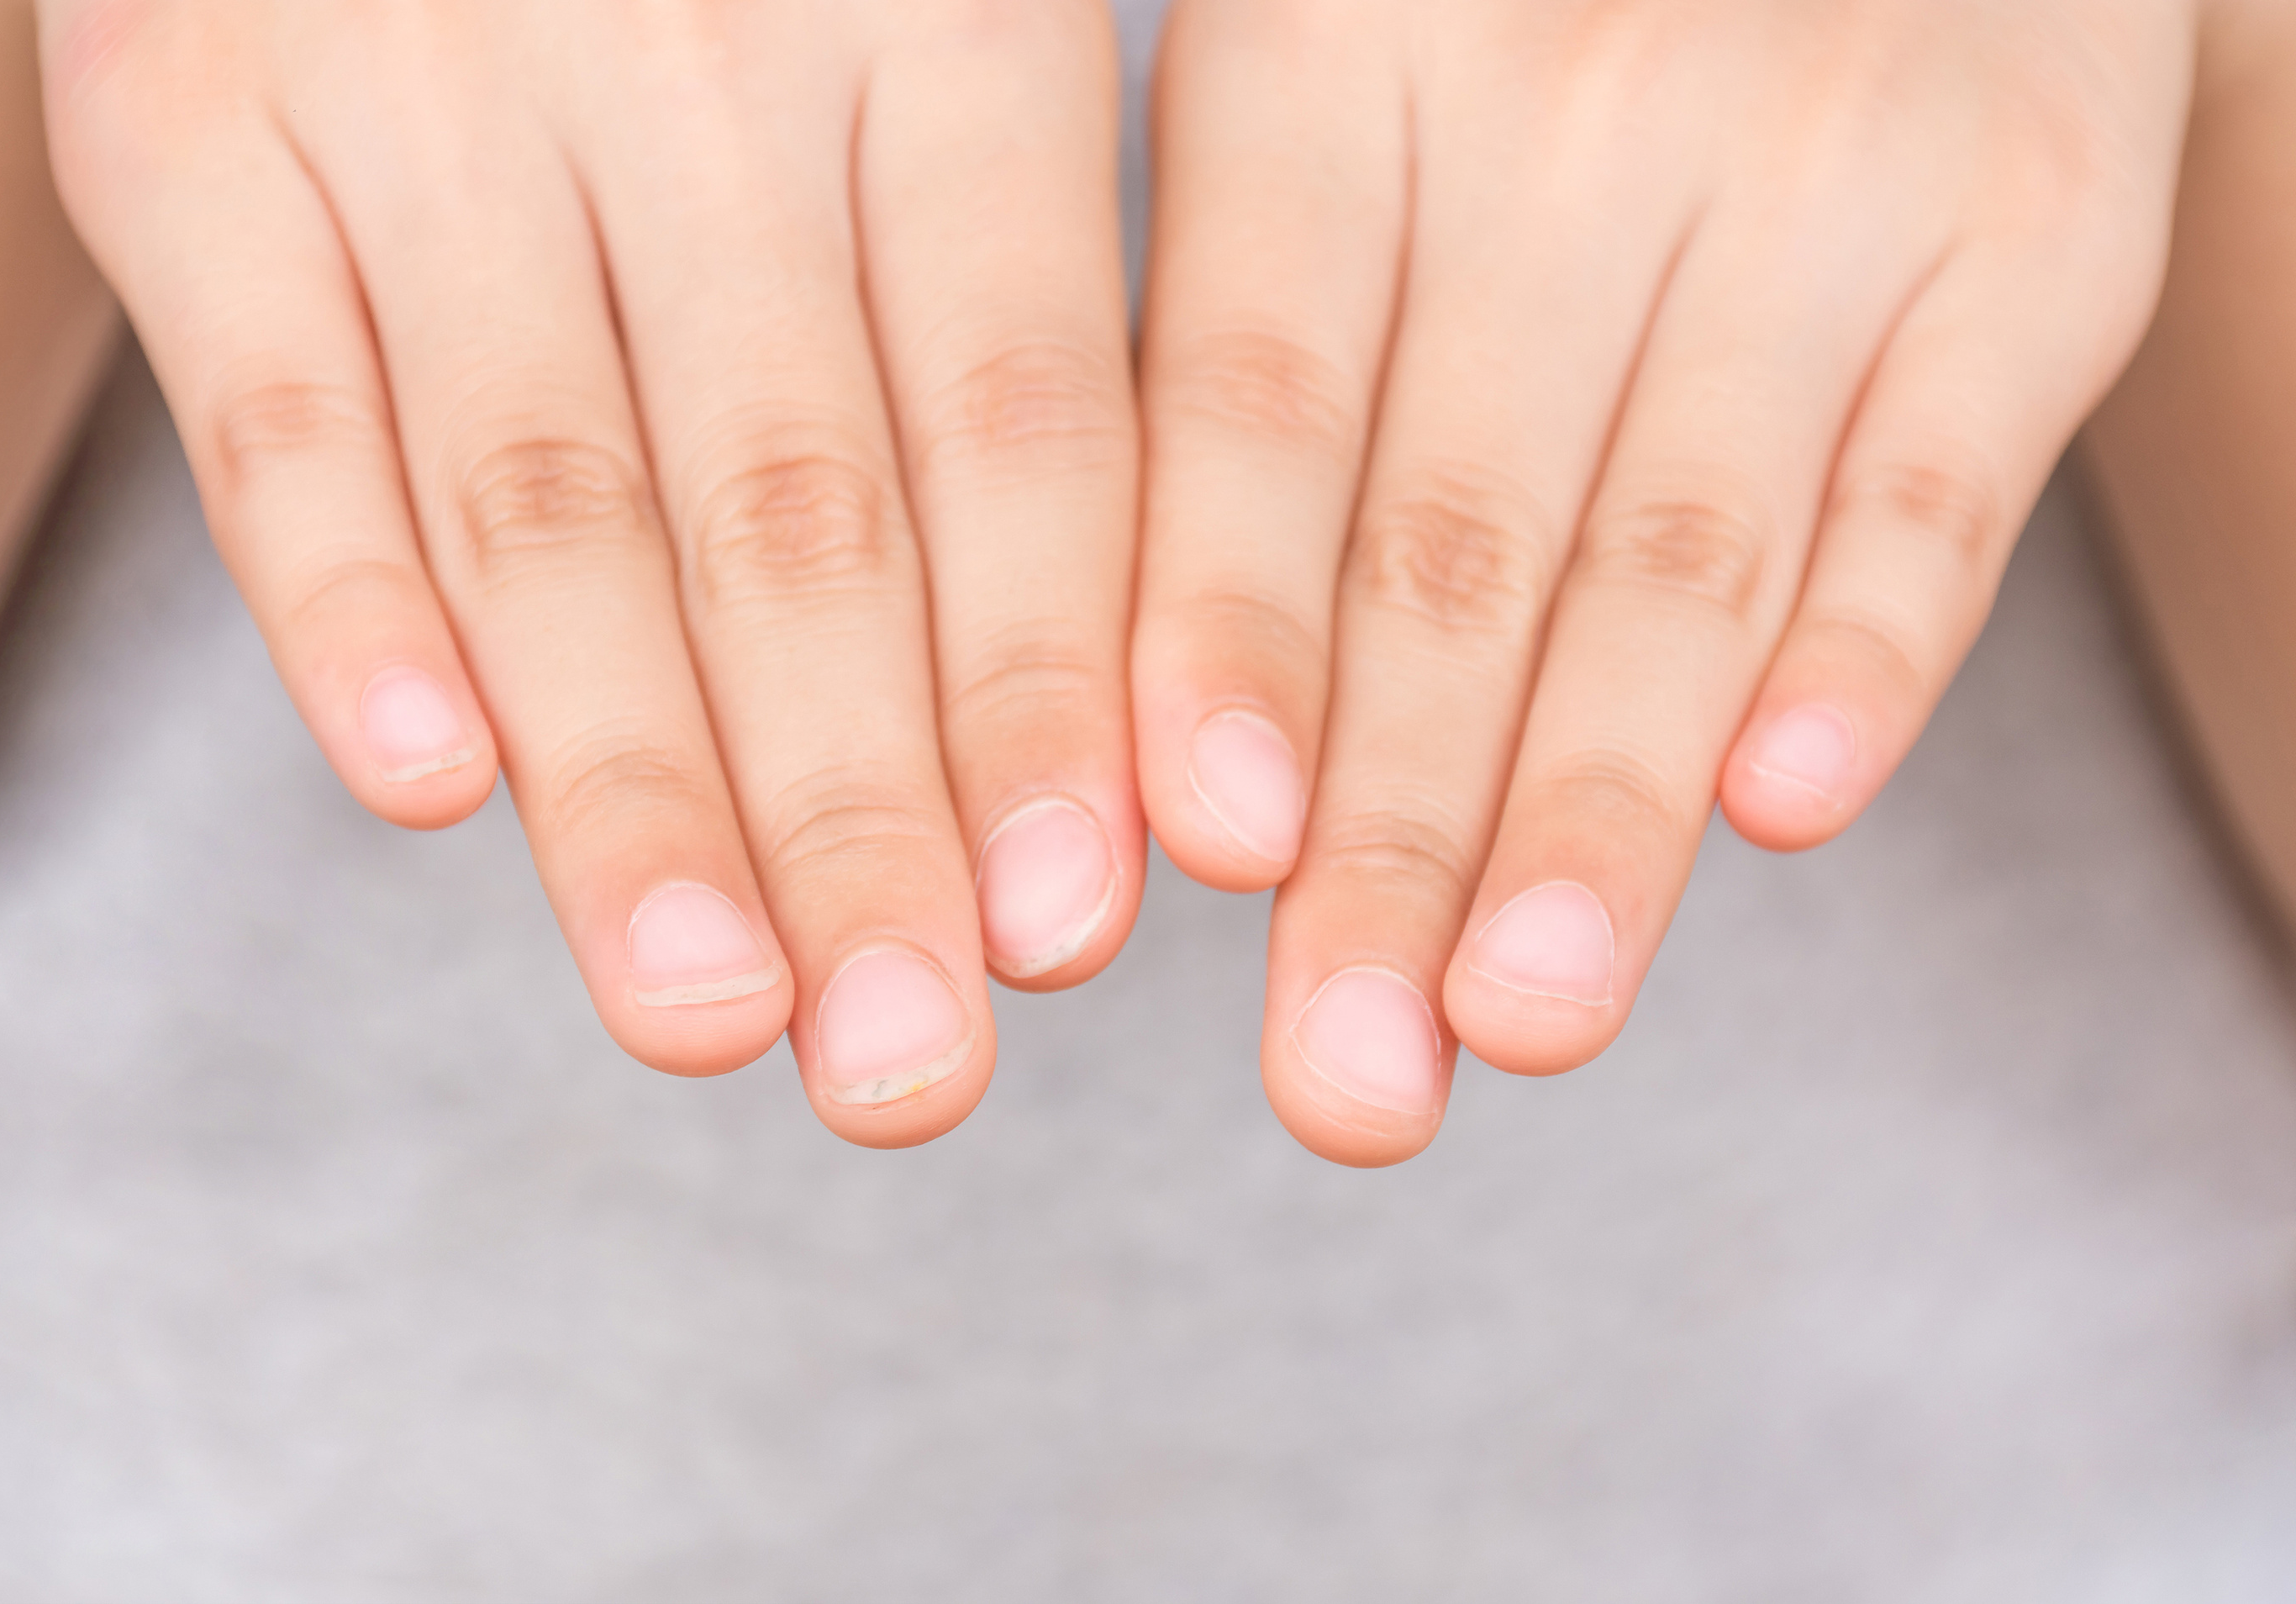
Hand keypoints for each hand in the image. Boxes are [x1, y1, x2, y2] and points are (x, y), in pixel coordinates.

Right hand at [40, 0, 1142, 1145]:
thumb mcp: (921, 50)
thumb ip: (996, 334)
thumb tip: (1110, 744)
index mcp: (943, 35)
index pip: (1020, 425)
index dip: (1043, 689)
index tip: (1070, 930)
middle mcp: (700, 56)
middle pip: (799, 506)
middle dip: (860, 810)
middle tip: (906, 1062)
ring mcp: (430, 82)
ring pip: (550, 495)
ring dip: (629, 779)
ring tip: (708, 1012)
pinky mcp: (196, 114)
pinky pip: (278, 399)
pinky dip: (346, 598)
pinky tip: (429, 785)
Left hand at [1136, 0, 2197, 1163]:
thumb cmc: (1522, 44)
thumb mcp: (1338, 104)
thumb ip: (1238, 374)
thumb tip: (1158, 764)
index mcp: (1331, 57)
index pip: (1249, 404)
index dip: (1225, 641)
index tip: (1202, 865)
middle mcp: (1565, 93)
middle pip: (1453, 530)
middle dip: (1394, 829)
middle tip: (1343, 1080)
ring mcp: (1816, 156)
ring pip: (1679, 546)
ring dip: (1600, 806)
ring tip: (1524, 1022)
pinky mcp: (2030, 225)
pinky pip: (1936, 479)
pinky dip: (1865, 652)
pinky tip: (1784, 812)